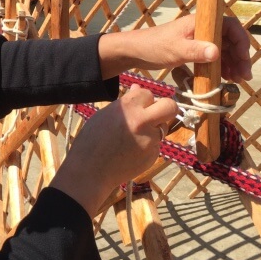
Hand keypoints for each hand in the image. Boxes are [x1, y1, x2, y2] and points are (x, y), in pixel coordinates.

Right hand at [50, 85, 177, 216]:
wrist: (90, 170)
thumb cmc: (92, 139)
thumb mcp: (106, 115)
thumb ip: (126, 102)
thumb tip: (138, 88)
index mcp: (128, 106)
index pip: (148, 94)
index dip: (143, 100)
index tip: (137, 106)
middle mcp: (143, 121)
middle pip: (170, 107)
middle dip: (165, 108)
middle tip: (155, 114)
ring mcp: (150, 139)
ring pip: (163, 128)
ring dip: (154, 129)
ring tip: (134, 138)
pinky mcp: (153, 156)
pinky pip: (155, 145)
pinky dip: (147, 146)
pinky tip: (131, 152)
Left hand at [98, 15, 252, 82]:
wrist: (135, 51)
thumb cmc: (153, 47)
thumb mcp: (175, 50)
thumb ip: (195, 51)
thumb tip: (217, 53)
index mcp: (201, 23)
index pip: (230, 26)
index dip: (241, 42)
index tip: (243, 61)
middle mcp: (203, 29)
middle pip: (230, 39)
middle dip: (239, 57)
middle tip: (243, 77)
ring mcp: (198, 39)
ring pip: (223, 49)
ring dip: (232, 63)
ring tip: (236, 80)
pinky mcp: (193, 49)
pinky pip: (213, 56)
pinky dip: (221, 66)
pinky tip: (223, 78)